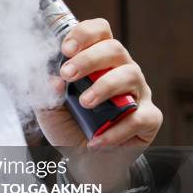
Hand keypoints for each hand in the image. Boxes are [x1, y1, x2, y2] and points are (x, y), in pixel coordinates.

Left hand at [35, 19, 162, 190]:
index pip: (99, 32)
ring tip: (85, 104)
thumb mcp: (47, 110)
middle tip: (68, 75)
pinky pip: (140, 117)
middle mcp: (120, 70)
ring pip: (130, 76)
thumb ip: (44, 93)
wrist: (82, 160)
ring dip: (105, 87)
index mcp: (96, 61)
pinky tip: (97, 139)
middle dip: (89, 59)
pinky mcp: (148, 119)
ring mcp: (137, 93)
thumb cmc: (67, 126)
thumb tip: (52, 80)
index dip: (84, 34)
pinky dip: (117, 129)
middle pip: (114, 49)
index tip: (66, 49)